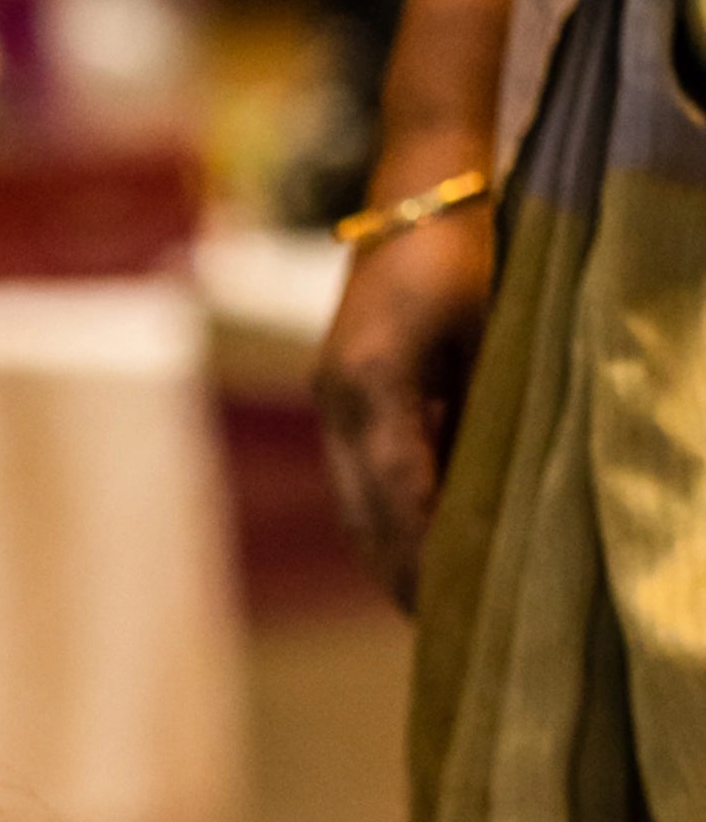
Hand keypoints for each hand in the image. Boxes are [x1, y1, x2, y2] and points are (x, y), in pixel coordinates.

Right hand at [313, 190, 494, 607]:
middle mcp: (339, 402)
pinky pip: (358, 474)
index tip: (445, 610)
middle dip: (397, 573)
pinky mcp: (338, 393)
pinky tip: (416, 539)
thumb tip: (485, 501)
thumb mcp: (489, 337)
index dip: (421, 559)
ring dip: (386, 550)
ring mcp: (332, 399)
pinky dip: (386, 513)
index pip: (399, 498)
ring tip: (423, 600)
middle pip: (363, 515)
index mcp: (372, 387)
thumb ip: (480, 417)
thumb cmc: (466, 255)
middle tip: (435, 630)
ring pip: (354, 501)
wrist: (417, 191)